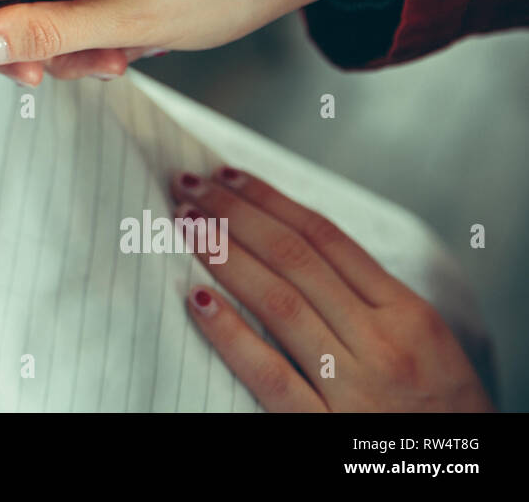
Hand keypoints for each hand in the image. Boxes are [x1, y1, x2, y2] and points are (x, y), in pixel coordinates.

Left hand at [173, 165, 492, 411]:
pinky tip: (196, 299)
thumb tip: (288, 243)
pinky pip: (270, 374)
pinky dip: (230, 334)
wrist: (463, 474)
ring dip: (224, 255)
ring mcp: (354, 387)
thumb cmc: (439, 410)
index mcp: (406, 313)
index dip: (268, 200)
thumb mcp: (422, 342)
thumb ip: (366, 296)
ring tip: (185, 225)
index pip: (325, 237)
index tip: (225, 175)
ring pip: (279, 303)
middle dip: (234, 214)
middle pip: (295, 259)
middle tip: (187, 185)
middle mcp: (383, 343)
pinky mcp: (325, 431)